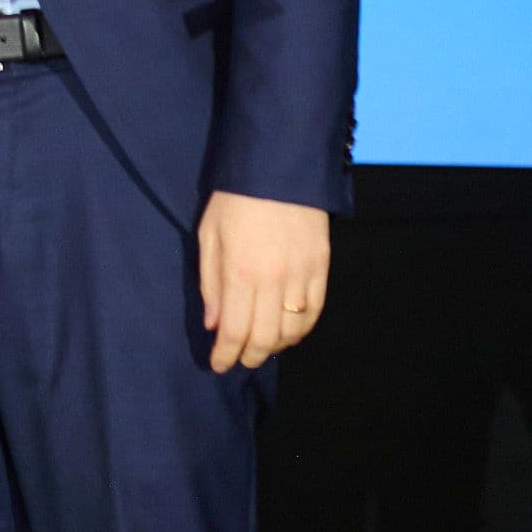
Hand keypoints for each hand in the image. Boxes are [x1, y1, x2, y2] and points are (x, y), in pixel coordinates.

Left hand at [197, 190, 330, 371]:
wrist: (280, 166)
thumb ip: (210, 283)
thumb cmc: (235, 198)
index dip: (226, 355)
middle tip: (239, 359)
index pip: (234, 331)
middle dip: (249, 356)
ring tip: (261, 346)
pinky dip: (301, 330)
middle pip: (265, 338)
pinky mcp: (322, 267)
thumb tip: (214, 325)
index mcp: (240, 272)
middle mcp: (273, 280)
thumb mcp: (209, 234)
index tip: (219, 365)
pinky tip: (288, 331)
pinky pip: (314, 312)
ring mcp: (302, 275)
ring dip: (275, 346)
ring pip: (292, 331)